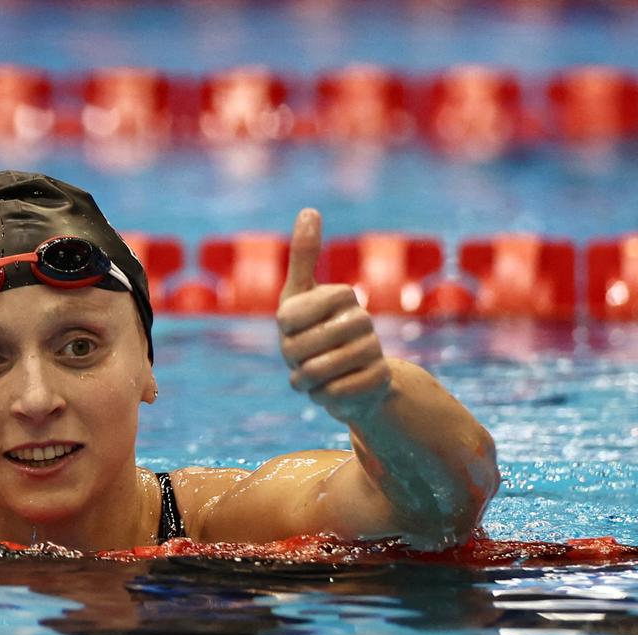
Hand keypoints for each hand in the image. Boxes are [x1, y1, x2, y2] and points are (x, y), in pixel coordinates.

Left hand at [277, 209, 390, 423]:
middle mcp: (361, 319)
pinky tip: (331, 389)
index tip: (295, 329)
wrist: (351, 379)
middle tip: (304, 357)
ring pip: (315, 372)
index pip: (286, 317)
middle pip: (297, 348)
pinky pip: (333, 393)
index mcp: (340, 295)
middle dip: (291, 360)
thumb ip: (304, 254)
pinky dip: (322, 397)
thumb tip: (310, 209)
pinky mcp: (379, 380)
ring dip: (304, 381)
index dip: (283, 331)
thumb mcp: (300, 294)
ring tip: (314, 374)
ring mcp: (373, 349)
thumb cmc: (314, 332)